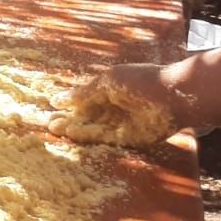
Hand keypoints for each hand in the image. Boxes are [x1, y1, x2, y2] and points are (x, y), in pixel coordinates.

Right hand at [49, 63, 184, 145]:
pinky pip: (103, 138)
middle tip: (47, 121)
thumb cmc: (142, 81)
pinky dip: (86, 136)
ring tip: (52, 128)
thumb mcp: (108, 82)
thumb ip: (84, 92)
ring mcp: (121, 123)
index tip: (50, 105)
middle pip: (86, 115)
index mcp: (109, 90)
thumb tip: (58, 98)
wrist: (174, 96)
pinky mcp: (128, 138)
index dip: (68, 102)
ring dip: (73, 128)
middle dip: (67, 117)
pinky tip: (70, 133)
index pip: (85, 98)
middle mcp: (114, 108)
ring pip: (91, 128)